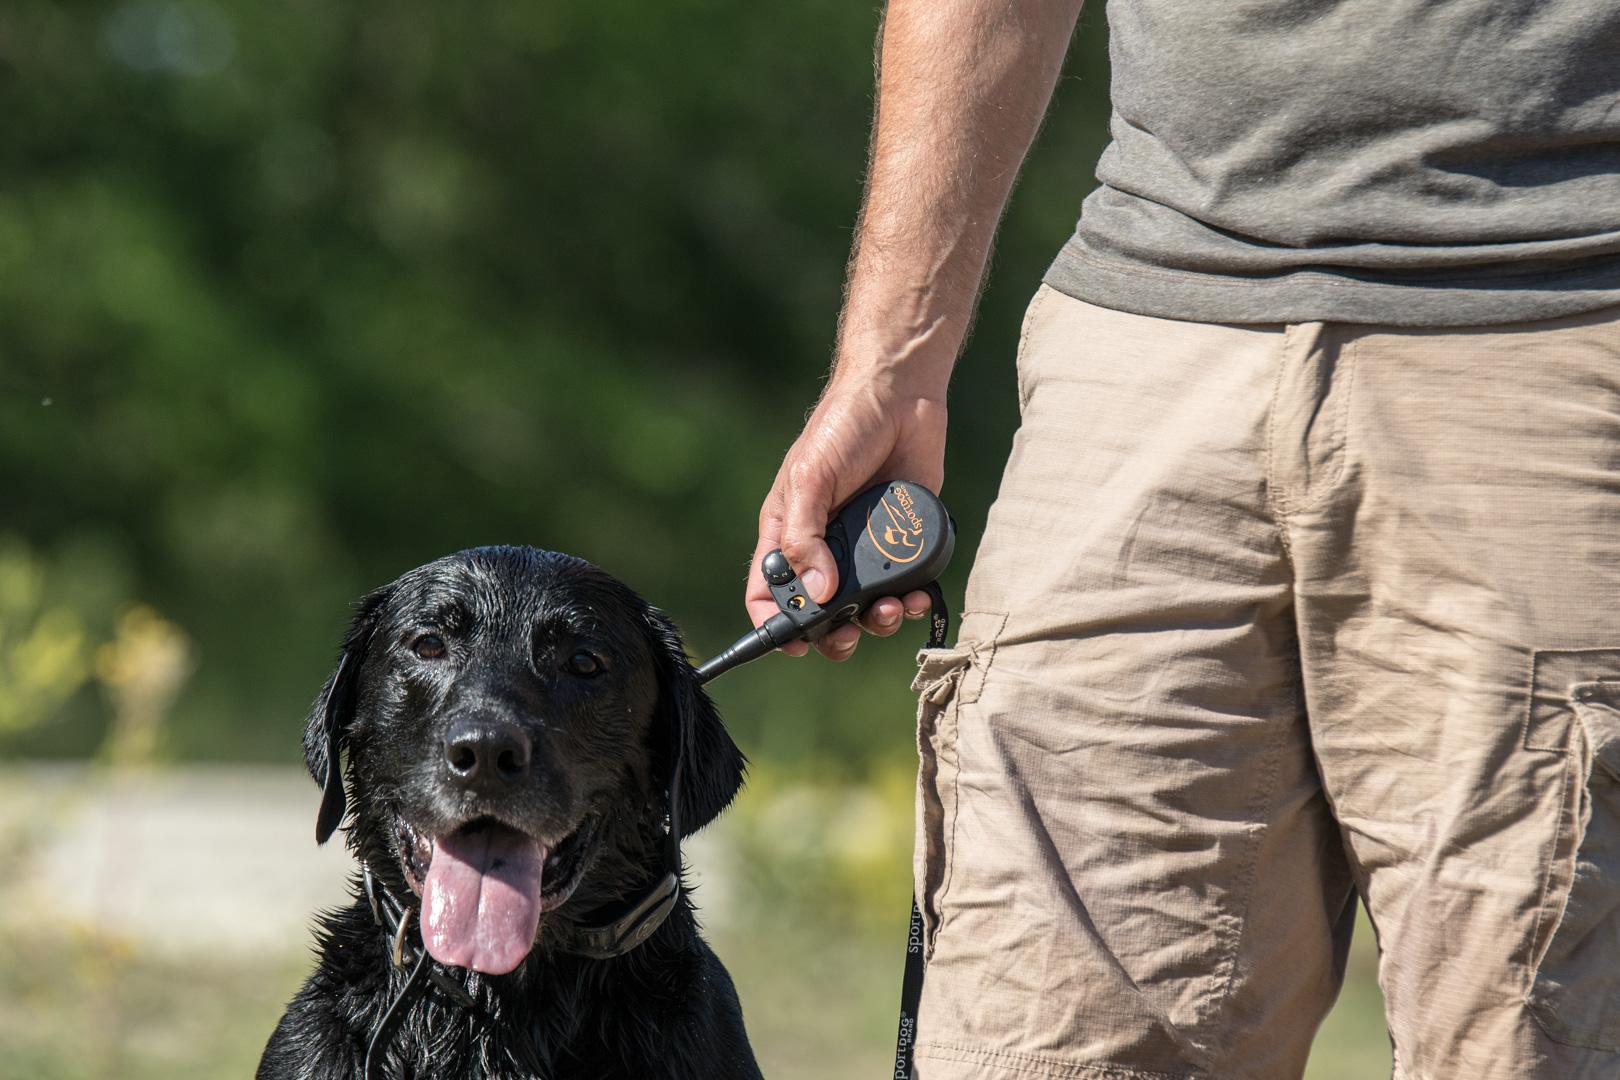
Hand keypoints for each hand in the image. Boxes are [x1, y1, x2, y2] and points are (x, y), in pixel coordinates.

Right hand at [748, 371, 946, 659]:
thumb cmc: (842, 427)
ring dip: (875, 621)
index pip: (768, 590)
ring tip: (889, 610)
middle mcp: (825, 546)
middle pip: (820, 611)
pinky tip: (917, 596)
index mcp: (789, 531)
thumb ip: (807, 536)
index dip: (773, 622)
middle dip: (832, 634)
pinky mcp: (902, 541)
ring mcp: (864, 548)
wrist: (902, 395)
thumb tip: (818, 593)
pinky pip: (904, 586)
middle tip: (848, 634)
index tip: (793, 642)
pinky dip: (911, 600)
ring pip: (865, 606)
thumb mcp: (811, 478)